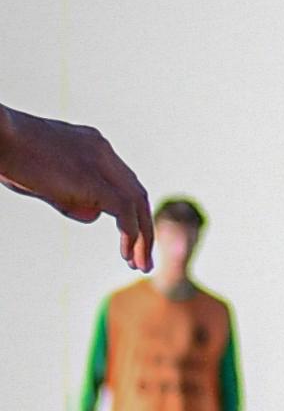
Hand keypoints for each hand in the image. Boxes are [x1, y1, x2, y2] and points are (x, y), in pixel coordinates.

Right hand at [0, 107, 152, 269]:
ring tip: (140, 265)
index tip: (131, 235)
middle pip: (136, 193)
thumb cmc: (7, 154)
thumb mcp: (43, 178)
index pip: (124, 180)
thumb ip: (70, 197)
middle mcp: (102, 151)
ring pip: (137, 204)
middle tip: (143, 257)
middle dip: (144, 227)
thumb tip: (94, 217)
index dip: (131, 210)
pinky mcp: (92, 179)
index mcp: (93, 145)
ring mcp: (100, 162)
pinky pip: (124, 210)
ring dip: (143, 237)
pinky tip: (126, 254)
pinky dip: (130, 234)